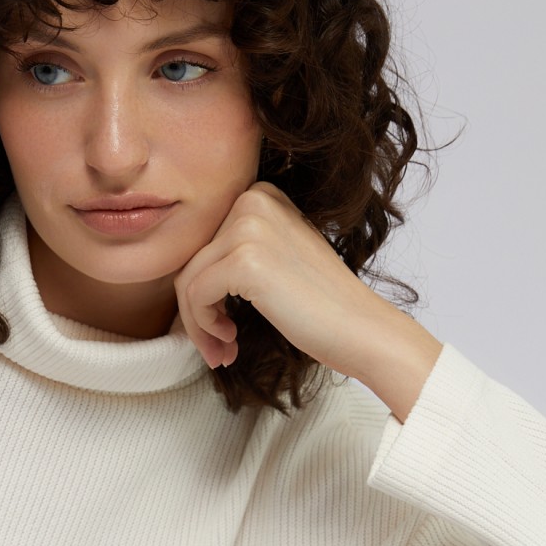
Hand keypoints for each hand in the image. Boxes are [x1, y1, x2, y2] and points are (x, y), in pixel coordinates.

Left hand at [172, 181, 405, 375]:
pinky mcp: (244, 260)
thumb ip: (235, 254)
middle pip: (191, 261)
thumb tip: (184, 276)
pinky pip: (195, 296)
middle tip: (216, 348)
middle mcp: (253, 200)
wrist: (360, 328)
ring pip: (188, 281)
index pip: (204, 244)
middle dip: (196, 312)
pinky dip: (204, 326)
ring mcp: (248, 227)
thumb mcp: (275, 259)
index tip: (222, 327)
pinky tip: (231, 340)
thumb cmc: (322, 306)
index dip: (204, 291)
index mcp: (261, 195)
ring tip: (222, 351)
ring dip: (198, 325)